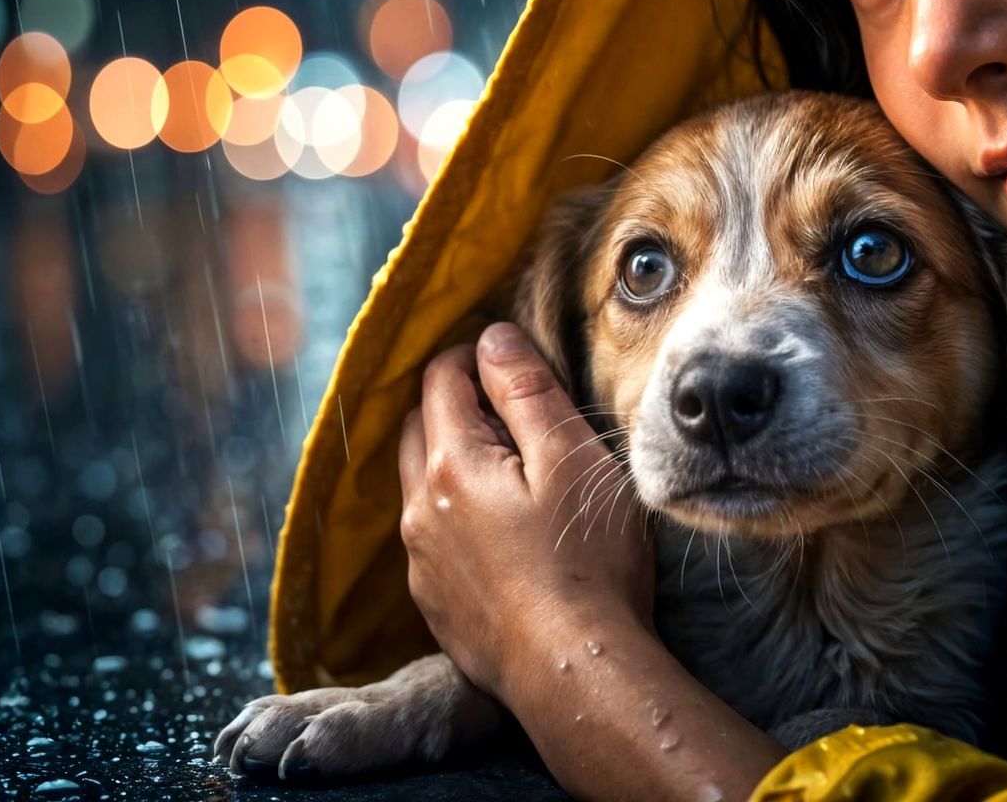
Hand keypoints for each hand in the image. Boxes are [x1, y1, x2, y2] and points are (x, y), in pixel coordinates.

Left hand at [397, 322, 654, 704]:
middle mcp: (419, 508)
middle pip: (418, 427)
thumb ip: (527, 392)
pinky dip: (456, 514)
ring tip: (512, 471)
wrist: (575, 669)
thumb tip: (492, 337)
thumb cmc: (588, 561)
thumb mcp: (571, 459)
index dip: (477, 356)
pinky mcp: (435, 602)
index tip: (515, 363)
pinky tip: (503, 533)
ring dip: (453, 461)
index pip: (441, 377)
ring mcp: (421, 560)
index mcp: (450, 463)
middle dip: (456, 404)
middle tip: (514, 411)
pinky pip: (431, 536)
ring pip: (421, 483)